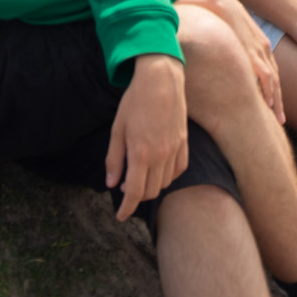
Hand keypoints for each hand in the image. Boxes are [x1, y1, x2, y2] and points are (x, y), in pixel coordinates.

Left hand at [107, 53, 188, 220]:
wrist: (161, 80)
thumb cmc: (135, 102)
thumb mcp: (117, 129)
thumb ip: (114, 159)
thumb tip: (112, 184)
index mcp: (141, 153)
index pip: (135, 193)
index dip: (127, 208)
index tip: (120, 216)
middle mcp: (160, 155)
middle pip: (151, 191)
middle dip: (137, 196)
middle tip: (127, 188)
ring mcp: (175, 150)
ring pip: (165, 183)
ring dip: (153, 186)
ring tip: (141, 176)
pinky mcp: (184, 143)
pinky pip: (179, 170)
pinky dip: (168, 176)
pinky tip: (159, 169)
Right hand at [180, 0, 282, 122]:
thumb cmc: (216, 15)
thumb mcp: (225, 32)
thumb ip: (226, 46)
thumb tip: (215, 58)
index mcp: (257, 42)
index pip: (269, 70)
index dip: (271, 88)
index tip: (271, 105)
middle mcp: (261, 47)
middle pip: (275, 77)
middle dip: (278, 99)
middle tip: (280, 119)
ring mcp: (258, 49)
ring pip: (273, 79)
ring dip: (276, 99)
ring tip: (278, 118)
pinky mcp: (251, 52)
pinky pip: (264, 74)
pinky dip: (268, 90)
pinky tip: (268, 104)